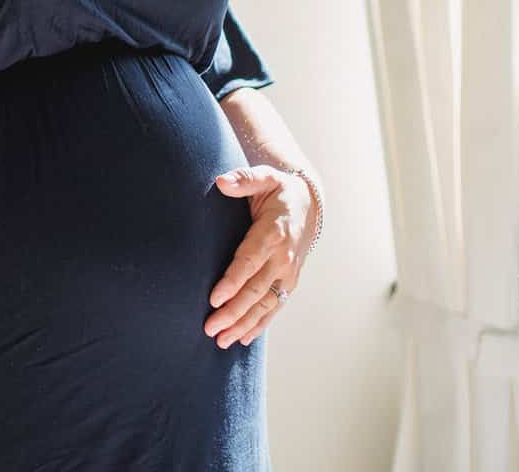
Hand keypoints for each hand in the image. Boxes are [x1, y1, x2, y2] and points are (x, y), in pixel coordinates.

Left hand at [203, 165, 315, 348]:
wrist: (308, 204)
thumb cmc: (279, 190)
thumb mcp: (264, 177)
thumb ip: (243, 179)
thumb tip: (222, 181)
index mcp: (274, 233)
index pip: (250, 261)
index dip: (232, 281)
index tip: (214, 298)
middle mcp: (284, 258)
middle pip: (256, 290)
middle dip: (233, 312)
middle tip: (210, 328)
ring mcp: (288, 273)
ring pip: (265, 305)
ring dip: (244, 324)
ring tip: (221, 340)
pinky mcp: (289, 282)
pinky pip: (274, 307)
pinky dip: (259, 324)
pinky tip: (243, 338)